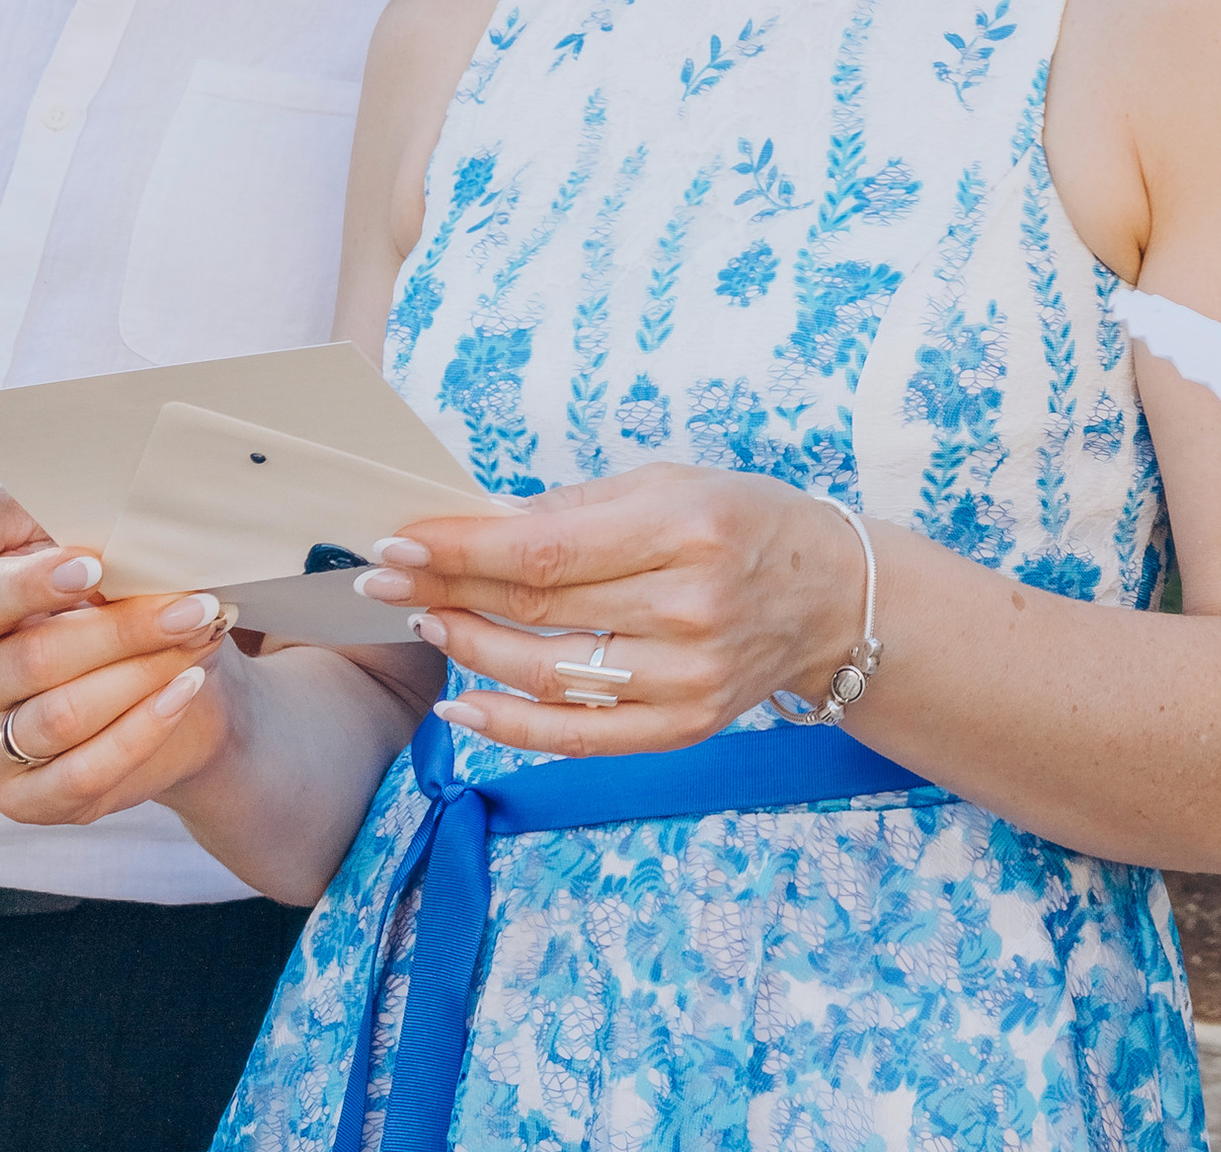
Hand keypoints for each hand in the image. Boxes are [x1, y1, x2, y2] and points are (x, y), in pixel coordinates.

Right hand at [0, 545, 236, 823]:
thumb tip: (140, 553)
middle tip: (195, 606)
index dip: (35, 582)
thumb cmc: (135, 625)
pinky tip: (183, 692)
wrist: (178, 697)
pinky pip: (84, 772)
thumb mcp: (117, 581)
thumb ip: (109, 566)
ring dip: (144, 675)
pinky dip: (143, 729)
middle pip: (39, 657)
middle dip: (126, 629)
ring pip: (64, 715)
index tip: (95, 565)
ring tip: (200, 642)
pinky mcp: (23, 801)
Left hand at [355, 465, 870, 755]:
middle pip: (538, 610)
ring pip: (548, 677)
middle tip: (386, 579)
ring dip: (470, 652)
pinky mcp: (685, 726)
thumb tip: (477, 523)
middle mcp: (691, 608)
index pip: (545, 551)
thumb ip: (576, 507)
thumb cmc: (745, 522)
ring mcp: (689, 677)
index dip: (461, 549)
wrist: (833, 595)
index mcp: (688, 528)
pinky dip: (511, 726)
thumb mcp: (672, 484)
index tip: (399, 542)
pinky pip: (580, 737)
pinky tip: (465, 704)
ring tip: (428, 624)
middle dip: (448, 592)